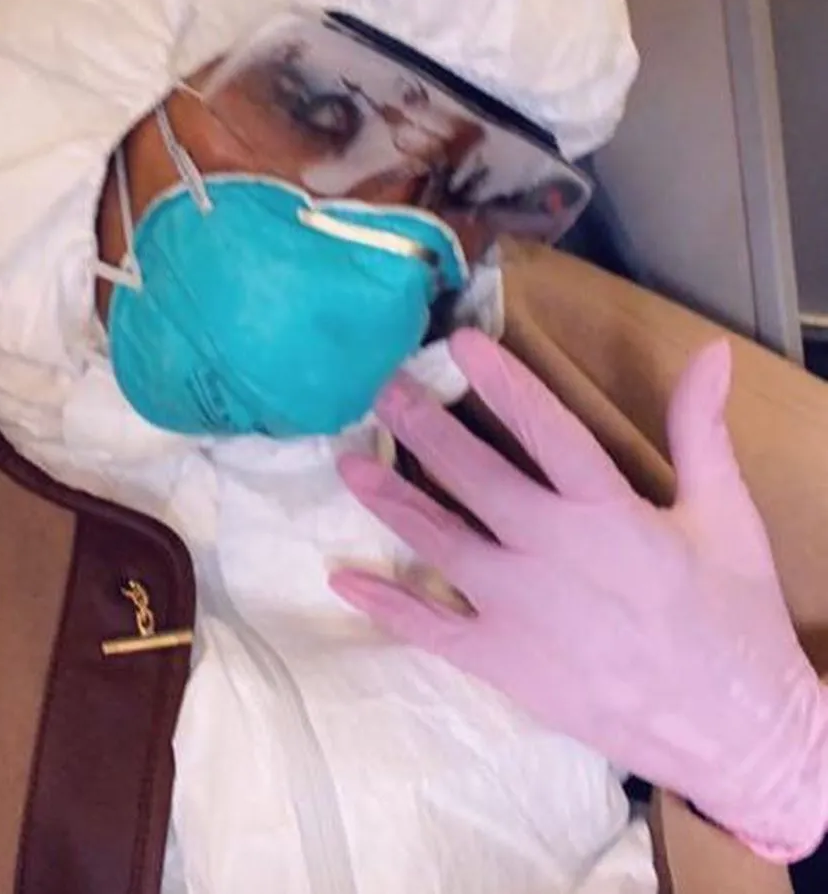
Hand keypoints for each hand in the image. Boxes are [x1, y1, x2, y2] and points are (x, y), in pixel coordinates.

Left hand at [331, 331, 827, 862]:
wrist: (736, 736)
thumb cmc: (732, 619)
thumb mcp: (728, 516)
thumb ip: (702, 430)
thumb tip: (710, 352)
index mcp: (607, 512)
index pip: (544, 428)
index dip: (502, 381)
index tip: (458, 343)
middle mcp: (550, 552)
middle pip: (474, 477)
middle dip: (424, 428)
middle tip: (384, 391)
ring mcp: (519, 611)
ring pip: (440, 542)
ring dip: (392, 500)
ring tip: (349, 463)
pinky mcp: (504, 663)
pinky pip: (433, 629)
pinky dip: (386, 605)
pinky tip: (343, 579)